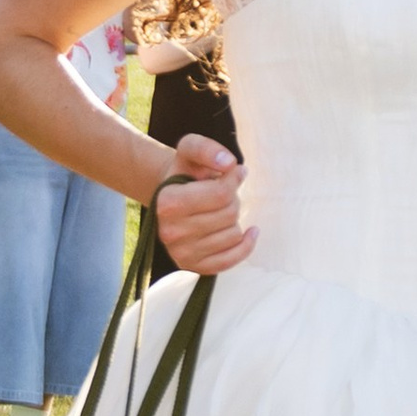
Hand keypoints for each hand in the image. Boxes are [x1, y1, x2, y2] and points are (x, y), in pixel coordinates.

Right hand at [150, 131, 250, 273]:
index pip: (220, 194)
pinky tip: (249, 232)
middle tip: (222, 194)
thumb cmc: (185, 172)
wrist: (170, 198)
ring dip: (234, 219)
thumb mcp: (190, 150)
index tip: (233, 172)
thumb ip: (206, 148)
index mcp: (167, 202)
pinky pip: (231, 260)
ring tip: (219, 210)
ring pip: (233, 235)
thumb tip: (229, 163)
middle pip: (229, 214)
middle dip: (232, 199)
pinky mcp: (194, 267)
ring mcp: (181, 253)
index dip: (234, 179)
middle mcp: (170, 232)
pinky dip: (245, 245)